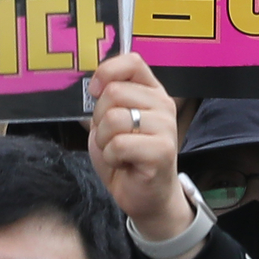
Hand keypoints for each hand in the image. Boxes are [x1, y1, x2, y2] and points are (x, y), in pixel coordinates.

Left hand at [86, 47, 184, 233]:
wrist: (146, 197)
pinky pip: (119, 144)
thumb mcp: (110, 122)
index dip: (106, 72)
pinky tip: (123, 163)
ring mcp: (166, 127)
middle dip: (99, 118)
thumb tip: (92, 84)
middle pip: (115, 92)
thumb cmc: (126, 157)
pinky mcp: (163, 150)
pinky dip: (111, 157)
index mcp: (151, 91)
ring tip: (117, 151)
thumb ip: (106, 100)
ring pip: (114, 119)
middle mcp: (162, 104)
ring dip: (104, 140)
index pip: (132, 61)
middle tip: (110, 136)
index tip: (94, 91)